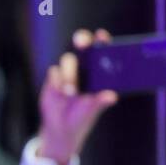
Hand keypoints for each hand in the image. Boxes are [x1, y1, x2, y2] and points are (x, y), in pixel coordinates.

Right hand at [36, 28, 118, 164]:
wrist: (60, 128)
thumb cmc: (82, 116)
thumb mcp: (93, 110)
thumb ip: (100, 101)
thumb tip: (111, 96)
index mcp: (99, 71)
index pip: (102, 49)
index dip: (102, 40)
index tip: (101, 36)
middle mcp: (84, 66)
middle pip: (83, 45)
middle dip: (82, 40)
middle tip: (82, 44)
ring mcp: (68, 71)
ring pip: (68, 60)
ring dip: (69, 74)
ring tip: (70, 92)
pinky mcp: (54, 78)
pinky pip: (54, 71)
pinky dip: (57, 81)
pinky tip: (59, 93)